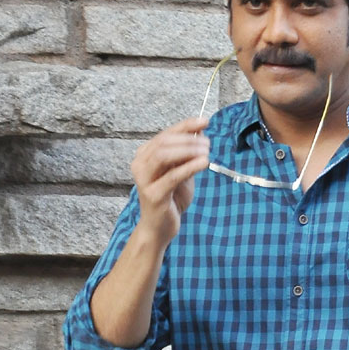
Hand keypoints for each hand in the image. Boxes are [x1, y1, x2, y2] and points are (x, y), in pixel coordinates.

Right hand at [130, 117, 210, 246]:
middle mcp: (140, 164)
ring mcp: (144, 179)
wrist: (159, 228)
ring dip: (188, 150)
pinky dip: (189, 167)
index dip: (186, 125)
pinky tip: (203, 163)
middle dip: (188, 139)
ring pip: (164, 155)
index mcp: (145, 155)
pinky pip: (172, 176)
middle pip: (164, 142)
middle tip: (208, 142)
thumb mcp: (181, 173)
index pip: (166, 134)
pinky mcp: (153, 194)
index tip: (205, 121)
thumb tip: (201, 133)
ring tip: (206, 152)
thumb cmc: (170, 200)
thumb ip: (187, 155)